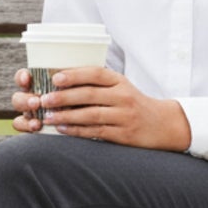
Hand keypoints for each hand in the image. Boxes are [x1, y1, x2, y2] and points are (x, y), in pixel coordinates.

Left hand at [11, 66, 191, 150]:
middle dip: (64, 97)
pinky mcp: (123, 134)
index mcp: (120, 81)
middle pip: (90, 94)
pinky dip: (77, 131)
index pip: (96, 73)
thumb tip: (60, 79)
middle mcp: (123, 96)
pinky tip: (62, 129)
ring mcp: (124, 116)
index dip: (75, 74)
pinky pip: (96, 132)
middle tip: (44, 99)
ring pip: (91, 115)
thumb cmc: (133, 103)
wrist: (163, 124)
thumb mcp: (120, 87)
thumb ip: (97, 84)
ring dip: (67, 116)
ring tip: (48, 116)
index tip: (55, 77)